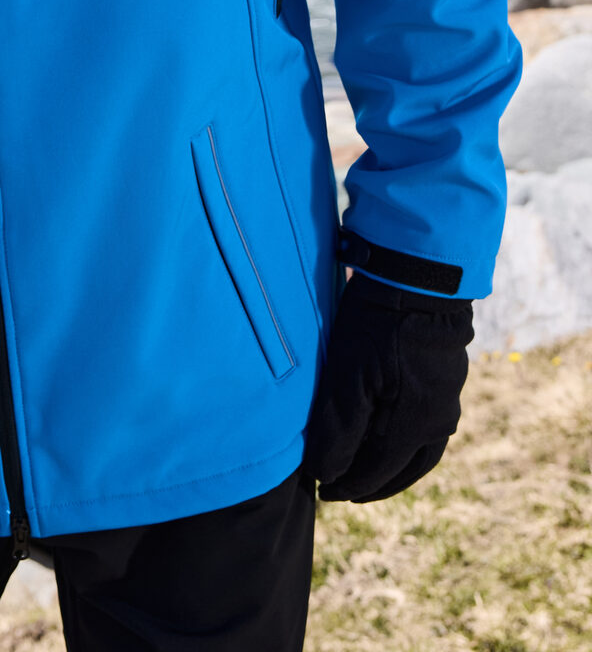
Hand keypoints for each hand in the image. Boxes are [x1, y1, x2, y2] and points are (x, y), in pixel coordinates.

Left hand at [303, 270, 473, 502]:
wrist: (417, 277)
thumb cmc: (377, 326)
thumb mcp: (348, 378)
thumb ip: (338, 432)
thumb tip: (325, 477)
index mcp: (417, 426)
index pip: (379, 472)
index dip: (349, 486)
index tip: (323, 493)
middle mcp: (440, 419)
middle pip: (407, 467)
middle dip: (376, 483)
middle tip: (347, 490)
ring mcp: (448, 397)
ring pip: (422, 447)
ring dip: (394, 464)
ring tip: (369, 468)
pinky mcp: (446, 375)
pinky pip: (428, 422)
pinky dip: (406, 437)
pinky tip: (390, 427)